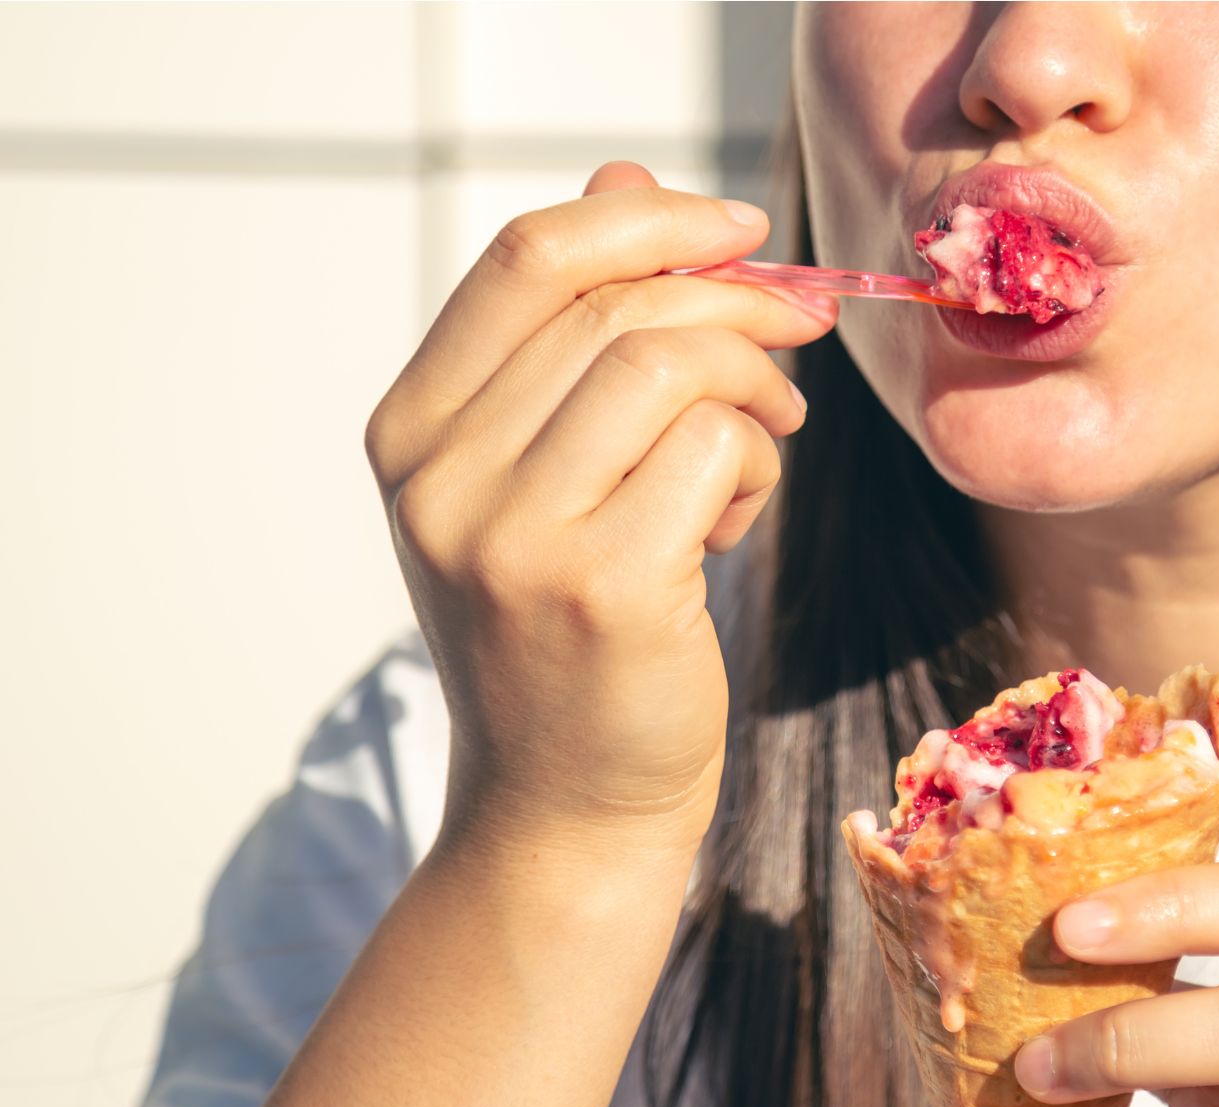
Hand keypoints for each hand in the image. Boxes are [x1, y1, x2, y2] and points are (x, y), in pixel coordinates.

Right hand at [364, 162, 836, 865]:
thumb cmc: (576, 634)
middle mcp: (441, 477)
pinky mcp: (603, 587)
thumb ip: (579, 332)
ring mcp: (513, 535)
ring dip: (754, 391)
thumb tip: (631, 175)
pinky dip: (758, 465)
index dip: (651, 220)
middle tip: (796, 343)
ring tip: (762, 447)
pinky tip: (738, 521)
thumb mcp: (549, 475)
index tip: (744, 230)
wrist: (567, 806)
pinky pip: (718, 447)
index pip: (530, 258)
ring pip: (673, 363)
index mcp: (411, 432)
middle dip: (738, 307)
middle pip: (618, 304)